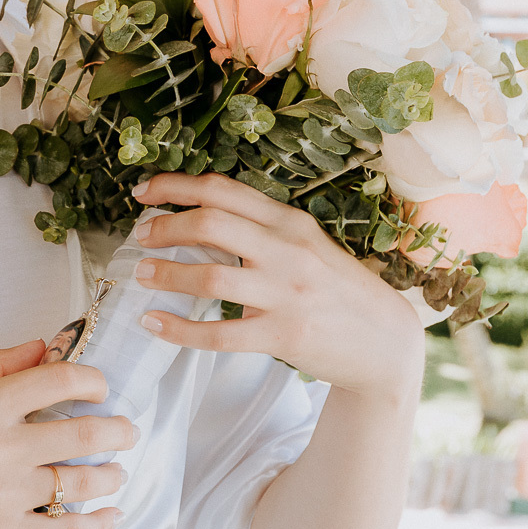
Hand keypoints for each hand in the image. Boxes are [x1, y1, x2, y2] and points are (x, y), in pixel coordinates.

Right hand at [0, 341, 135, 528]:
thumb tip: (42, 347)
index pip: (58, 381)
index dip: (92, 380)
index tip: (101, 387)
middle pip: (83, 433)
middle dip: (118, 429)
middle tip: (127, 429)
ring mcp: (2, 495)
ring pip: (80, 482)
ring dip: (110, 473)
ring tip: (117, 469)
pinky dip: (97, 524)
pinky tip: (111, 514)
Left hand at [131, 173, 424, 397]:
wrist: (387, 342)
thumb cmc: (335, 289)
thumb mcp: (305, 245)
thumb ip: (258, 230)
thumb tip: (195, 219)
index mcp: (289, 222)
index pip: (222, 190)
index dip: (174, 186)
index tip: (142, 191)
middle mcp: (288, 251)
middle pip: (210, 223)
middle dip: (165, 226)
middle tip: (140, 236)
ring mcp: (286, 294)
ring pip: (209, 276)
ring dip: (166, 274)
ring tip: (141, 275)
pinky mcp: (282, 336)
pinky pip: (218, 333)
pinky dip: (178, 328)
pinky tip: (154, 323)